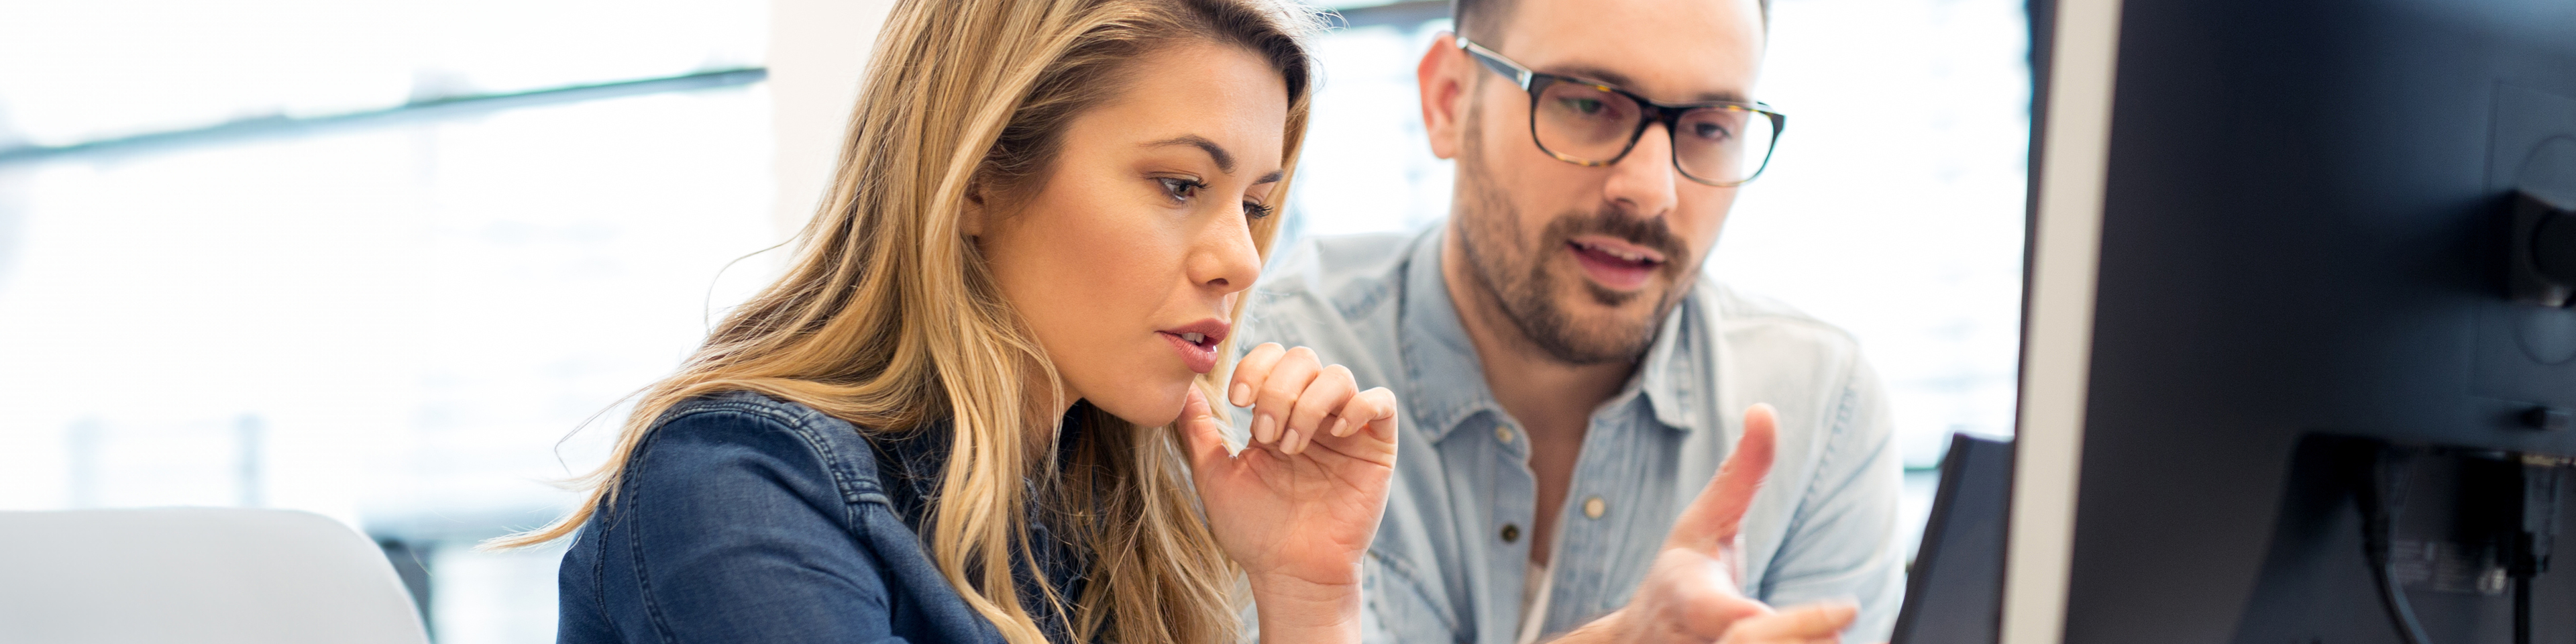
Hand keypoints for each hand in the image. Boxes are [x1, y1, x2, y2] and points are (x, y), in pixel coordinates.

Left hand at [1177, 342, 1399, 641]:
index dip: (1254, 367)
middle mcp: (1312, 414)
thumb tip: (1185, 387)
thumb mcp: (1216, 476)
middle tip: (1266, 436)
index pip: (1271, 358)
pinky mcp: (1377, 447)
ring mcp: (1346, 429)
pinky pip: (1381, 402)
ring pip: (1338, 374)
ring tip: (1292, 447)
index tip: (1238, 400)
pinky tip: (1335, 435)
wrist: (1290, 572)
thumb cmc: (1253, 531)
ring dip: (1309, 404)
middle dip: (1278, 390)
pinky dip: (1359, 406)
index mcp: (1276, 414)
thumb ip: (1200, 431)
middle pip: (1303, 358)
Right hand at [1556, 404, 1855, 643]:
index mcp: (1691, 601)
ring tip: (1848, 638)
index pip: (1740, 618)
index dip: (1794, 623)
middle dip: (1800, 639)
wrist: (1637, 641)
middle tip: (1843, 626)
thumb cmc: (1681, 576)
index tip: (1846, 611)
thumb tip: (1764, 410)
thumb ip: (1741, 474)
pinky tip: (1828, 642)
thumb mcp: (1703, 521)